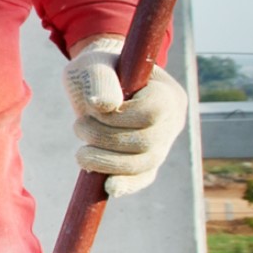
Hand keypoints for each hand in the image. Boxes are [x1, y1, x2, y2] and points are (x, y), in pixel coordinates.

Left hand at [62, 35, 189, 196]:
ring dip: (107, 162)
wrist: (99, 83)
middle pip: (146, 142)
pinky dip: (126, 184)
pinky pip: (143, 178)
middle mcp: (173, 121)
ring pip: (144, 164)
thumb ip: (100, 79)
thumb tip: (105, 106)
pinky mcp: (150, 162)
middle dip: (105, 139)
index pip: (152, 112)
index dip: (119, 117)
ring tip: (81, 153)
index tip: (95, 108)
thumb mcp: (94, 65)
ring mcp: (164, 143)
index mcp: (167, 92)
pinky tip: (108, 187)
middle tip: (79, 126)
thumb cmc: (99, 69)